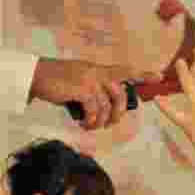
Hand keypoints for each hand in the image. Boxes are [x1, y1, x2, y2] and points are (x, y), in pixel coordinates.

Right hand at [30, 58, 159, 130]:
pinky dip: (91, 120)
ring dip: (101, 121)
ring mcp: (89, 79)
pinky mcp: (81, 89)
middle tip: (110, 124)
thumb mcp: (79, 78)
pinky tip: (84, 124)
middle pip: (120, 94)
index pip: (125, 70)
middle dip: (118, 113)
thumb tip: (105, 107)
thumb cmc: (56, 81)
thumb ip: (95, 87)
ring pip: (106, 106)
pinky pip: (94, 110)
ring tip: (91, 126)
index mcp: (98, 69)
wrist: (35, 76)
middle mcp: (97, 72)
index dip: (142, 74)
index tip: (159, 77)